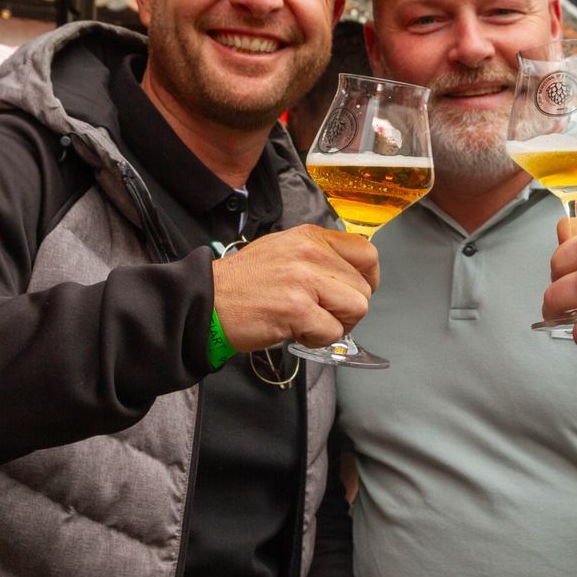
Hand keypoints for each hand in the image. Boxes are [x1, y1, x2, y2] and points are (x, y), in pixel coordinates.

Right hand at [212, 225, 378, 351]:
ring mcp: (304, 279)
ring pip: (355, 309)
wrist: (207, 300)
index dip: (368, 279)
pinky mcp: (296, 308)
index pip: (367, 253)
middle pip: (363, 288)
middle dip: (347, 310)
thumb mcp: (284, 250)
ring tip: (309, 323)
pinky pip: (332, 332)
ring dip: (336, 325)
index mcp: (310, 237)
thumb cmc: (243, 282)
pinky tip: (296, 332)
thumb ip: (318, 257)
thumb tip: (349, 277)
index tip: (352, 293)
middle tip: (321, 315)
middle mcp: (310, 253)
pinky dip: (318, 340)